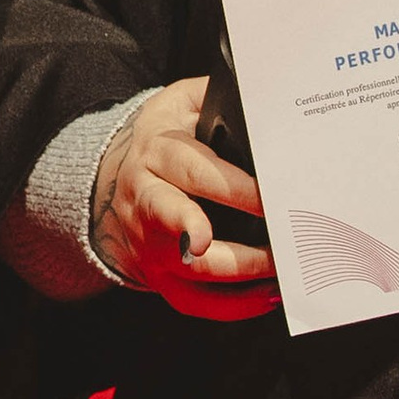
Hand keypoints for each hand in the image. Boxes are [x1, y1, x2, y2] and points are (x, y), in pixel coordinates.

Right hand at [88, 74, 279, 316]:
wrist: (114, 177)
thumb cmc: (165, 137)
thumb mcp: (180, 103)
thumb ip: (214, 95)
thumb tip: (260, 92)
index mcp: (156, 154)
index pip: (194, 172)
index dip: (234, 189)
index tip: (271, 200)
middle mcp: (146, 200)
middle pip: (185, 229)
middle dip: (232, 244)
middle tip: (282, 249)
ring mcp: (148, 244)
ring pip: (191, 271)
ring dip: (241, 275)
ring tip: (284, 271)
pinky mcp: (157, 275)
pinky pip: (194, 302)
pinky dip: (234, 306)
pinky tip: (269, 295)